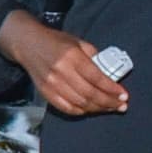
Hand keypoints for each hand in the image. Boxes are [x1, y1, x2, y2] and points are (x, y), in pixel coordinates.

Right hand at [0, 15, 130, 116]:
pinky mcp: (45, 92)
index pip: (97, 78)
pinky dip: (81, 111)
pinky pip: (66, 107)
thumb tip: (108, 74)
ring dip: (97, 108)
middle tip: (121, 105)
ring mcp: (52, 84)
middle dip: (109, 102)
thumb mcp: (78, 42)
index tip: (124, 95)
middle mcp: (61, 72)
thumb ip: (93, 57)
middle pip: (90, 94)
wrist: (27, 44)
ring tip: (110, 108)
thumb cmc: (55, 41)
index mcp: (72, 56)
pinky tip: (91, 109)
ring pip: (79, 103)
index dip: (112, 89)